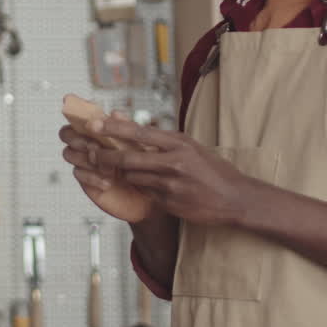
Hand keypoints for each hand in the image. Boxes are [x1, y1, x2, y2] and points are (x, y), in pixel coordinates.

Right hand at [59, 116, 154, 223]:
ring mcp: (85, 162)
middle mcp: (90, 144)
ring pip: (69, 153)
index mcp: (102, 131)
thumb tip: (114, 113)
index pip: (81, 117)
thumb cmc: (147, 169)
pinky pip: (77, 173)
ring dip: (86, 158)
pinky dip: (92, 177)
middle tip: (94, 147)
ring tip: (108, 168)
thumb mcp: (143, 147)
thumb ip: (128, 130)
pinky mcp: (85, 180)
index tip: (75, 106)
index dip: (75, 111)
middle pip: (66, 133)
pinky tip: (108, 183)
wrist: (150, 198)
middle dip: (78, 138)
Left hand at [89, 118, 253, 226]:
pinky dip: (141, 187)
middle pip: (128, 157)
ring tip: (120, 168)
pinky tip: (147, 185)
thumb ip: (164, 140)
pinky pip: (144, 192)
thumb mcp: (191, 147)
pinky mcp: (169, 202)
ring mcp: (170, 184)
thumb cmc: (213, 170)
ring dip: (123, 173)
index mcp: (179, 143)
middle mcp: (173, 162)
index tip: (94, 124)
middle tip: (91, 152)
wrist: (235, 198)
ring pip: (133, 176)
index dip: (113, 128)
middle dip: (105, 155)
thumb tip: (135, 128)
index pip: (139, 132)